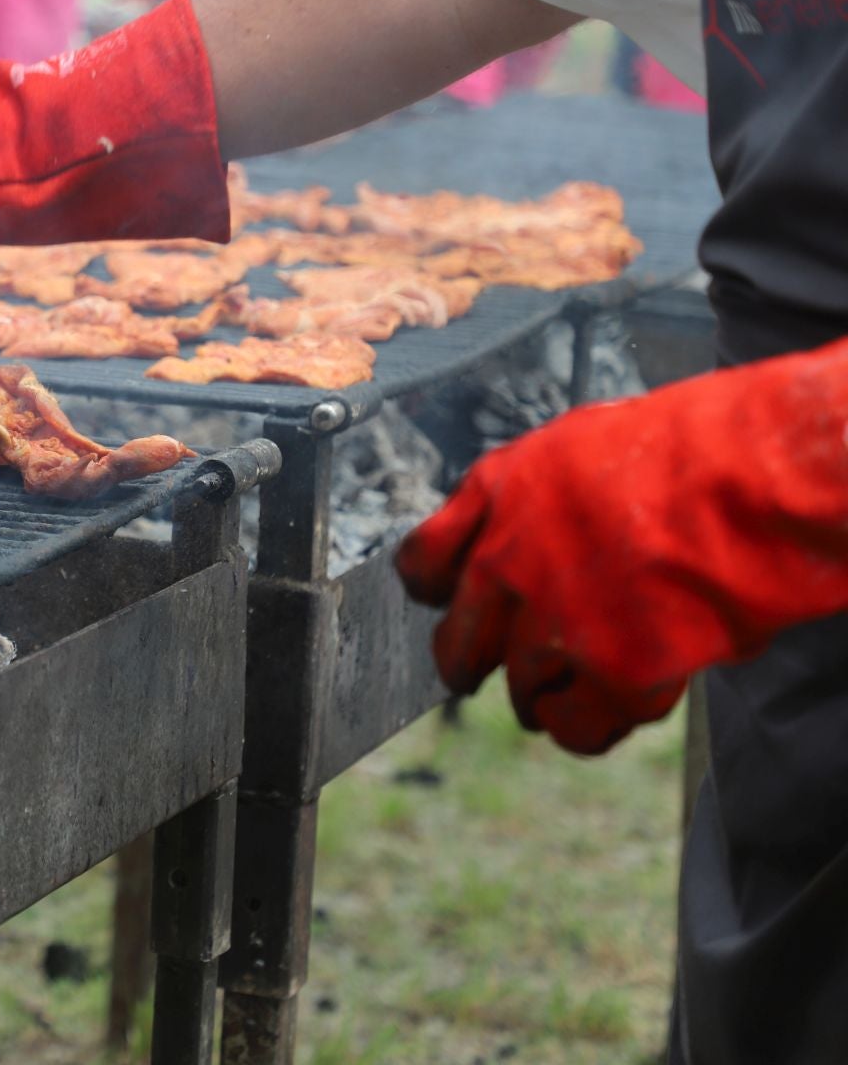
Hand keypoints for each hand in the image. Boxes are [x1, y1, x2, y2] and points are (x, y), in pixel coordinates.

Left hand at [397, 336, 847, 753]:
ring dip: (539, 696)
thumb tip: (527, 530)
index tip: (440, 602)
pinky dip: (585, 727)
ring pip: (519, 688)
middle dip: (466, 662)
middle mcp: (506, 561)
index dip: (432, 591)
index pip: (422, 563)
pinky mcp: (608, 671)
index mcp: (496, 494)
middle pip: (457, 642)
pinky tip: (602, 712)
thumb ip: (536, 495)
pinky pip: (575, 725)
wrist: (748, 478)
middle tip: (474, 674)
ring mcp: (552, 621)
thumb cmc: (687, 447)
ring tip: (561, 695)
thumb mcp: (580, 443)